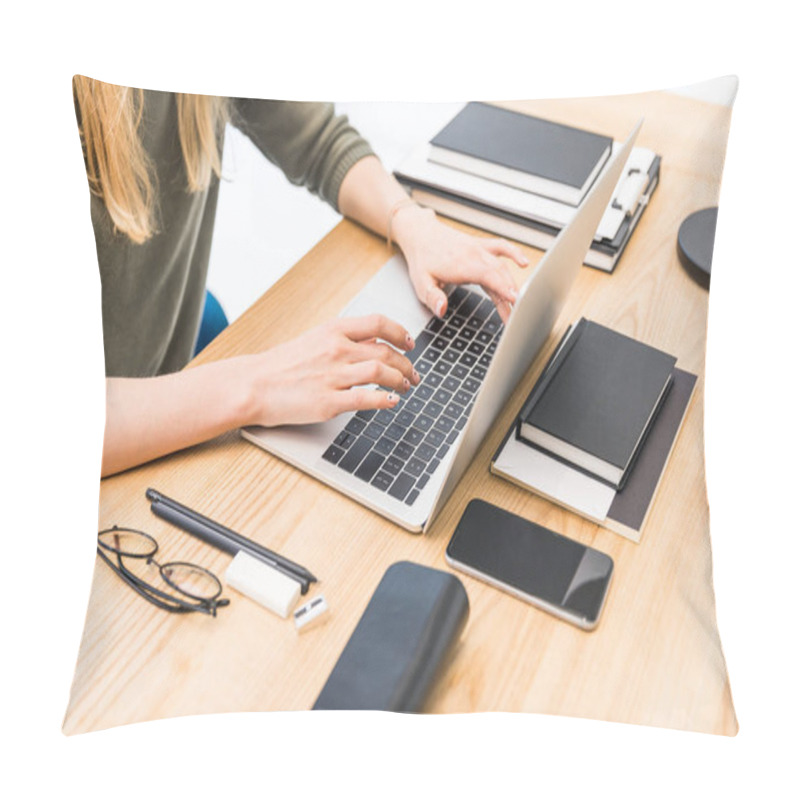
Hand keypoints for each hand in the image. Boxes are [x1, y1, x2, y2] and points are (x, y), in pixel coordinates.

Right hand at [241, 314, 419, 426]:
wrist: (252, 385)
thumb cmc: (280, 365)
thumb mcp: (314, 340)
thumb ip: (344, 341)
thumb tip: (375, 344)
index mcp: (332, 330)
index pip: (379, 323)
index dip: (401, 333)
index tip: (410, 343)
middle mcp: (336, 349)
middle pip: (386, 351)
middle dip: (406, 364)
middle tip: (413, 373)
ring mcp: (333, 375)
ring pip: (381, 372)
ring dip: (400, 380)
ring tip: (405, 386)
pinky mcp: (329, 401)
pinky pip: (367, 399)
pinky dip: (385, 400)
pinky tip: (392, 402)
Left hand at [392, 205, 528, 322]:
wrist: (420, 233)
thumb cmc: (422, 259)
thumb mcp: (421, 283)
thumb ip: (433, 297)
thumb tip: (441, 310)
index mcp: (462, 265)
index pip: (488, 277)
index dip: (503, 288)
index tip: (515, 300)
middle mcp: (474, 255)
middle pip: (500, 275)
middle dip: (511, 295)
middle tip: (518, 316)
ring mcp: (480, 249)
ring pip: (502, 267)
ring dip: (512, 285)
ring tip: (518, 306)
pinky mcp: (481, 246)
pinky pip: (502, 247)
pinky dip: (514, 253)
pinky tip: (524, 263)